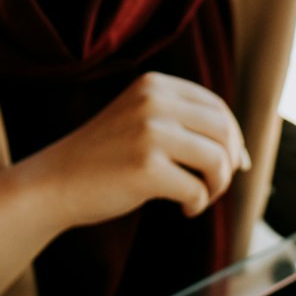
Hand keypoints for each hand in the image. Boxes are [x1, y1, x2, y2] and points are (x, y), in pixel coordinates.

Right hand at [18, 71, 249, 232]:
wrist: (53, 183)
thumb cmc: (105, 160)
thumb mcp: (141, 122)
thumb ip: (183, 125)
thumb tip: (241, 155)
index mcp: (154, 86)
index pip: (217, 108)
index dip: (232, 140)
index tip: (231, 165)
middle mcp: (153, 102)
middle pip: (225, 132)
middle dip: (229, 164)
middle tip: (213, 185)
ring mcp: (150, 133)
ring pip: (218, 161)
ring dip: (217, 186)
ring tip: (199, 197)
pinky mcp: (147, 168)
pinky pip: (198, 190)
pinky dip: (198, 205)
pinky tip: (183, 209)